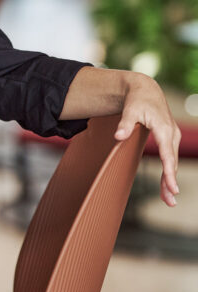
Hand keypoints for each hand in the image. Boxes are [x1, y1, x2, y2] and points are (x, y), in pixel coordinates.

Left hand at [115, 74, 180, 206]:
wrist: (145, 89)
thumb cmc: (137, 100)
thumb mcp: (130, 109)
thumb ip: (125, 124)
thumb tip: (118, 137)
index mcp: (163, 128)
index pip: (167, 154)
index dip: (170, 172)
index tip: (172, 187)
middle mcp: (171, 133)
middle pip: (172, 162)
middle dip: (171, 182)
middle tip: (170, 201)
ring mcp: (172, 136)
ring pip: (172, 161)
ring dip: (170, 179)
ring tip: (168, 199)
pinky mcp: (169, 137)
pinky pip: (170, 157)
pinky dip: (169, 171)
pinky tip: (167, 184)